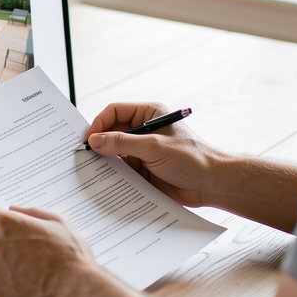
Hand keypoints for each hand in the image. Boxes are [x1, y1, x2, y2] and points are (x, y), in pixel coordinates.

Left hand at [0, 204, 96, 296]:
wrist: (75, 295)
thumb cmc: (70, 259)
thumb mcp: (58, 223)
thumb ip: (31, 213)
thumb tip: (15, 210)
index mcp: (5, 224)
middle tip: (21, 249)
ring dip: (0, 263)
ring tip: (28, 269)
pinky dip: (5, 283)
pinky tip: (26, 284)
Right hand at [84, 102, 222, 206]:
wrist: (211, 184)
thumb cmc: (191, 158)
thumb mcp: (153, 147)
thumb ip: (122, 142)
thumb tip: (94, 140)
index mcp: (148, 114)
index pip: (114, 112)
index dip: (99, 123)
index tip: (88, 139)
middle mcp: (144, 131)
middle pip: (111, 132)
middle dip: (99, 143)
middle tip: (84, 156)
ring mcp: (142, 151)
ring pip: (114, 152)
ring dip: (105, 161)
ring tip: (92, 171)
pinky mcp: (143, 169)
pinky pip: (121, 170)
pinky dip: (113, 175)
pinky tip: (106, 182)